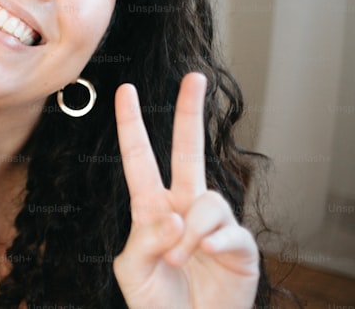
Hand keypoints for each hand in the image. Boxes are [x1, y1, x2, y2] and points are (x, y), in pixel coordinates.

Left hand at [113, 73, 258, 308]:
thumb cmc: (154, 302)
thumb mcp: (131, 269)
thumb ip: (144, 238)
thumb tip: (174, 214)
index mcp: (151, 207)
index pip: (140, 158)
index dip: (132, 125)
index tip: (126, 91)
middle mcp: (183, 207)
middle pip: (188, 150)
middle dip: (190, 112)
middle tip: (195, 77)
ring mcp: (212, 225)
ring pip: (207, 200)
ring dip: (189, 231)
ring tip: (177, 258)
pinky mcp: (238, 246)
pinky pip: (227, 231)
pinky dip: (212, 244)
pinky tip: (205, 257)